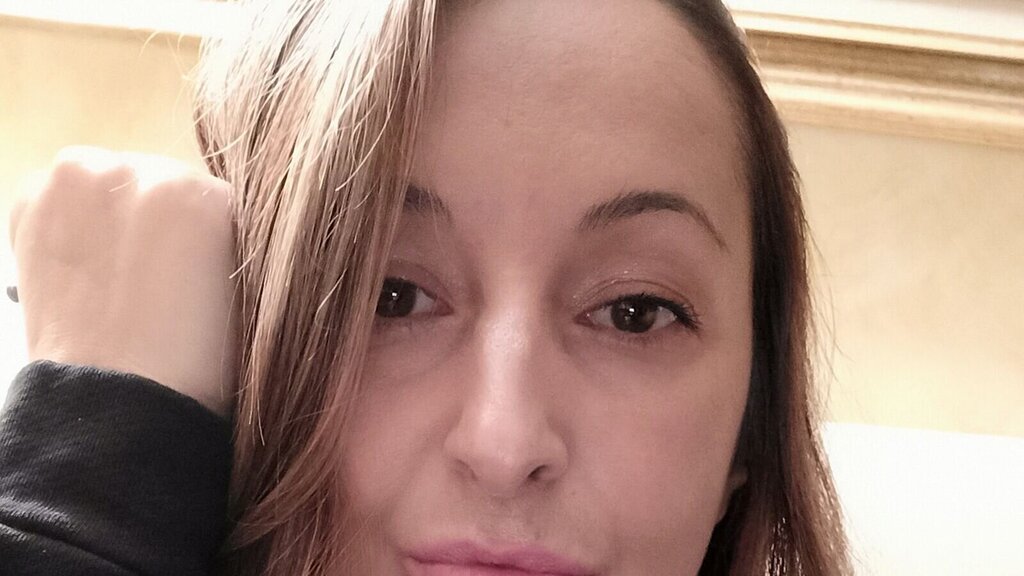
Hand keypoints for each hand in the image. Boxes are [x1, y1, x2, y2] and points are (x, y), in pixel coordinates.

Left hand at [8, 146, 239, 416]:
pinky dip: (71, 222)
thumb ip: (231, 240)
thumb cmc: (197, 361)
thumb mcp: (248, 290)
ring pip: (111, 182)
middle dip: (159, 221)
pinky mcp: (32, 202)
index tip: (199, 276)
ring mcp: (78, 180)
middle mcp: (138, 168)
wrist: (118, 400)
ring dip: (116, 215)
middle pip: (160, 183)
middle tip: (155, 278)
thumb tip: (207, 224)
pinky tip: (84, 268)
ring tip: (117, 274)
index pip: (213, 200)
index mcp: (204, 193)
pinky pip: (63, 196)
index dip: (208, 240)